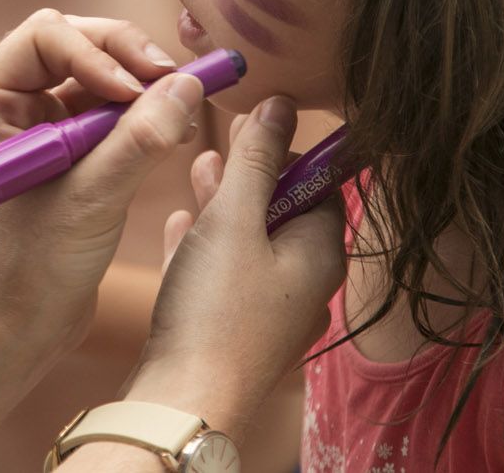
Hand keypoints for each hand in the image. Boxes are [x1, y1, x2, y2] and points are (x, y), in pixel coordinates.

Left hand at [0, 9, 199, 356]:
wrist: (16, 327)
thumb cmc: (33, 268)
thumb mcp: (92, 199)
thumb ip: (141, 138)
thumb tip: (190, 84)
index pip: (47, 34)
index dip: (100, 52)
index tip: (139, 92)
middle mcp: (4, 100)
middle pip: (75, 40)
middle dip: (127, 58)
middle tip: (176, 83)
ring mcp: (33, 120)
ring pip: (96, 68)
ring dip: (139, 84)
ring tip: (179, 110)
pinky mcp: (62, 143)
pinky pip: (105, 104)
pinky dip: (139, 110)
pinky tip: (171, 130)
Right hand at [128, 97, 345, 438]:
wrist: (185, 400)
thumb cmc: (216, 310)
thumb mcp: (236, 217)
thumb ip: (258, 158)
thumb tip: (282, 104)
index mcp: (321, 254)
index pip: (323, 185)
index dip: (292, 149)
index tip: (262, 121)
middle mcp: (305, 285)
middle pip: (286, 211)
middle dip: (255, 171)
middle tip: (229, 134)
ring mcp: (268, 311)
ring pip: (252, 241)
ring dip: (227, 201)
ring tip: (202, 166)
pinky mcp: (231, 329)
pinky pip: (224, 273)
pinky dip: (206, 242)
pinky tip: (180, 221)